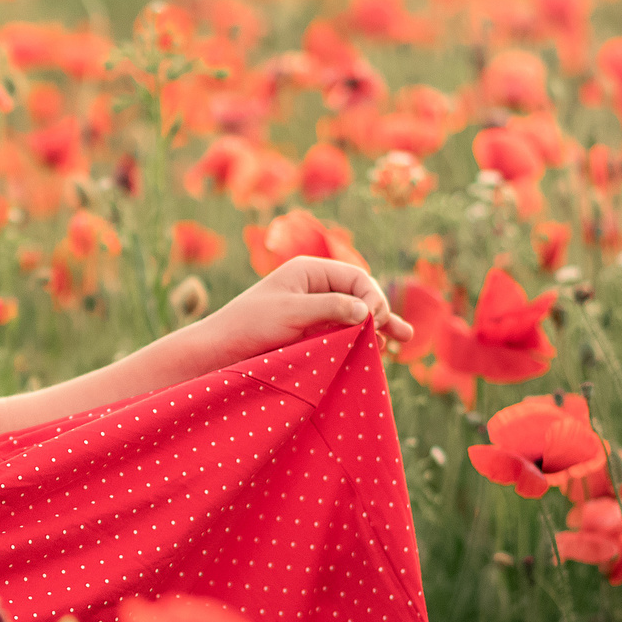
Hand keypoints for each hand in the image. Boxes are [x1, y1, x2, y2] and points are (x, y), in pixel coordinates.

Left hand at [203, 255, 411, 358]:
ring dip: (378, 327)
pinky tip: (376, 350)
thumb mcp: (290, 313)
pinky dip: (361, 340)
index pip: (356, 278)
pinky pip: (344, 332)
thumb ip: (329, 308)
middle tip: (399, 335)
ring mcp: (314, 310)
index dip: (372, 298)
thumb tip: (366, 310)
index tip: (373, 322)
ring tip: (402, 341)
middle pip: (361, 295)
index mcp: (309, 271)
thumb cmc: (248, 325)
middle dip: (382, 312)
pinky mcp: (311, 331)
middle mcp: (315, 287)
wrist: (219, 350)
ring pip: (356, 315)